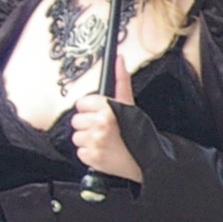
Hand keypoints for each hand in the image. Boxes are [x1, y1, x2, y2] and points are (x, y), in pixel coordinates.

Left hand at [68, 48, 141, 182]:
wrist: (146, 161)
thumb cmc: (139, 134)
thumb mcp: (130, 105)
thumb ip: (121, 81)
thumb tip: (119, 60)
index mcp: (108, 108)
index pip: (82, 103)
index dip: (91, 110)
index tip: (101, 116)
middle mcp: (100, 124)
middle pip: (77, 120)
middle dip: (88, 125)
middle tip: (104, 130)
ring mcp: (94, 141)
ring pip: (77, 136)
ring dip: (88, 140)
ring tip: (105, 141)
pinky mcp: (91, 156)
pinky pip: (80, 151)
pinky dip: (89, 153)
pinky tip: (102, 151)